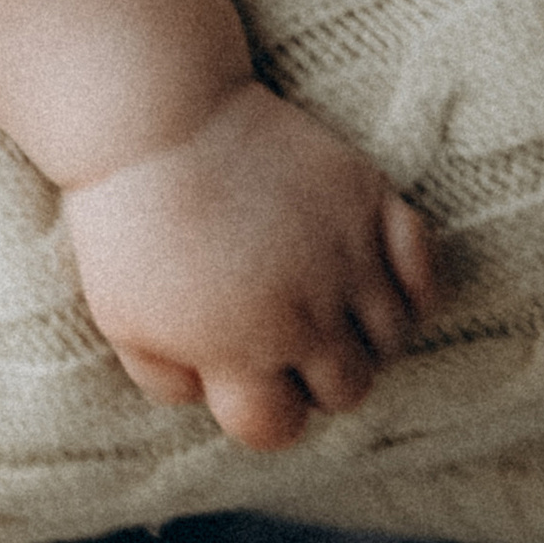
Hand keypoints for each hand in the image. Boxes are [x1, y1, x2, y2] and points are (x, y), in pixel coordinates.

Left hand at [62, 78, 437, 451]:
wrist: (155, 113)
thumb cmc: (127, 218)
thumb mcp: (119, 316)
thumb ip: (165, 380)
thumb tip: (212, 399)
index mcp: (240, 349)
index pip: (277, 429)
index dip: (260, 411)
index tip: (244, 377)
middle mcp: (304, 313)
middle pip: (346, 390)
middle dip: (315, 376)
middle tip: (285, 338)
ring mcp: (343, 254)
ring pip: (391, 340)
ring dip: (363, 336)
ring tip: (327, 309)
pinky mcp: (368, 198)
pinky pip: (424, 270)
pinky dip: (412, 287)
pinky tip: (375, 280)